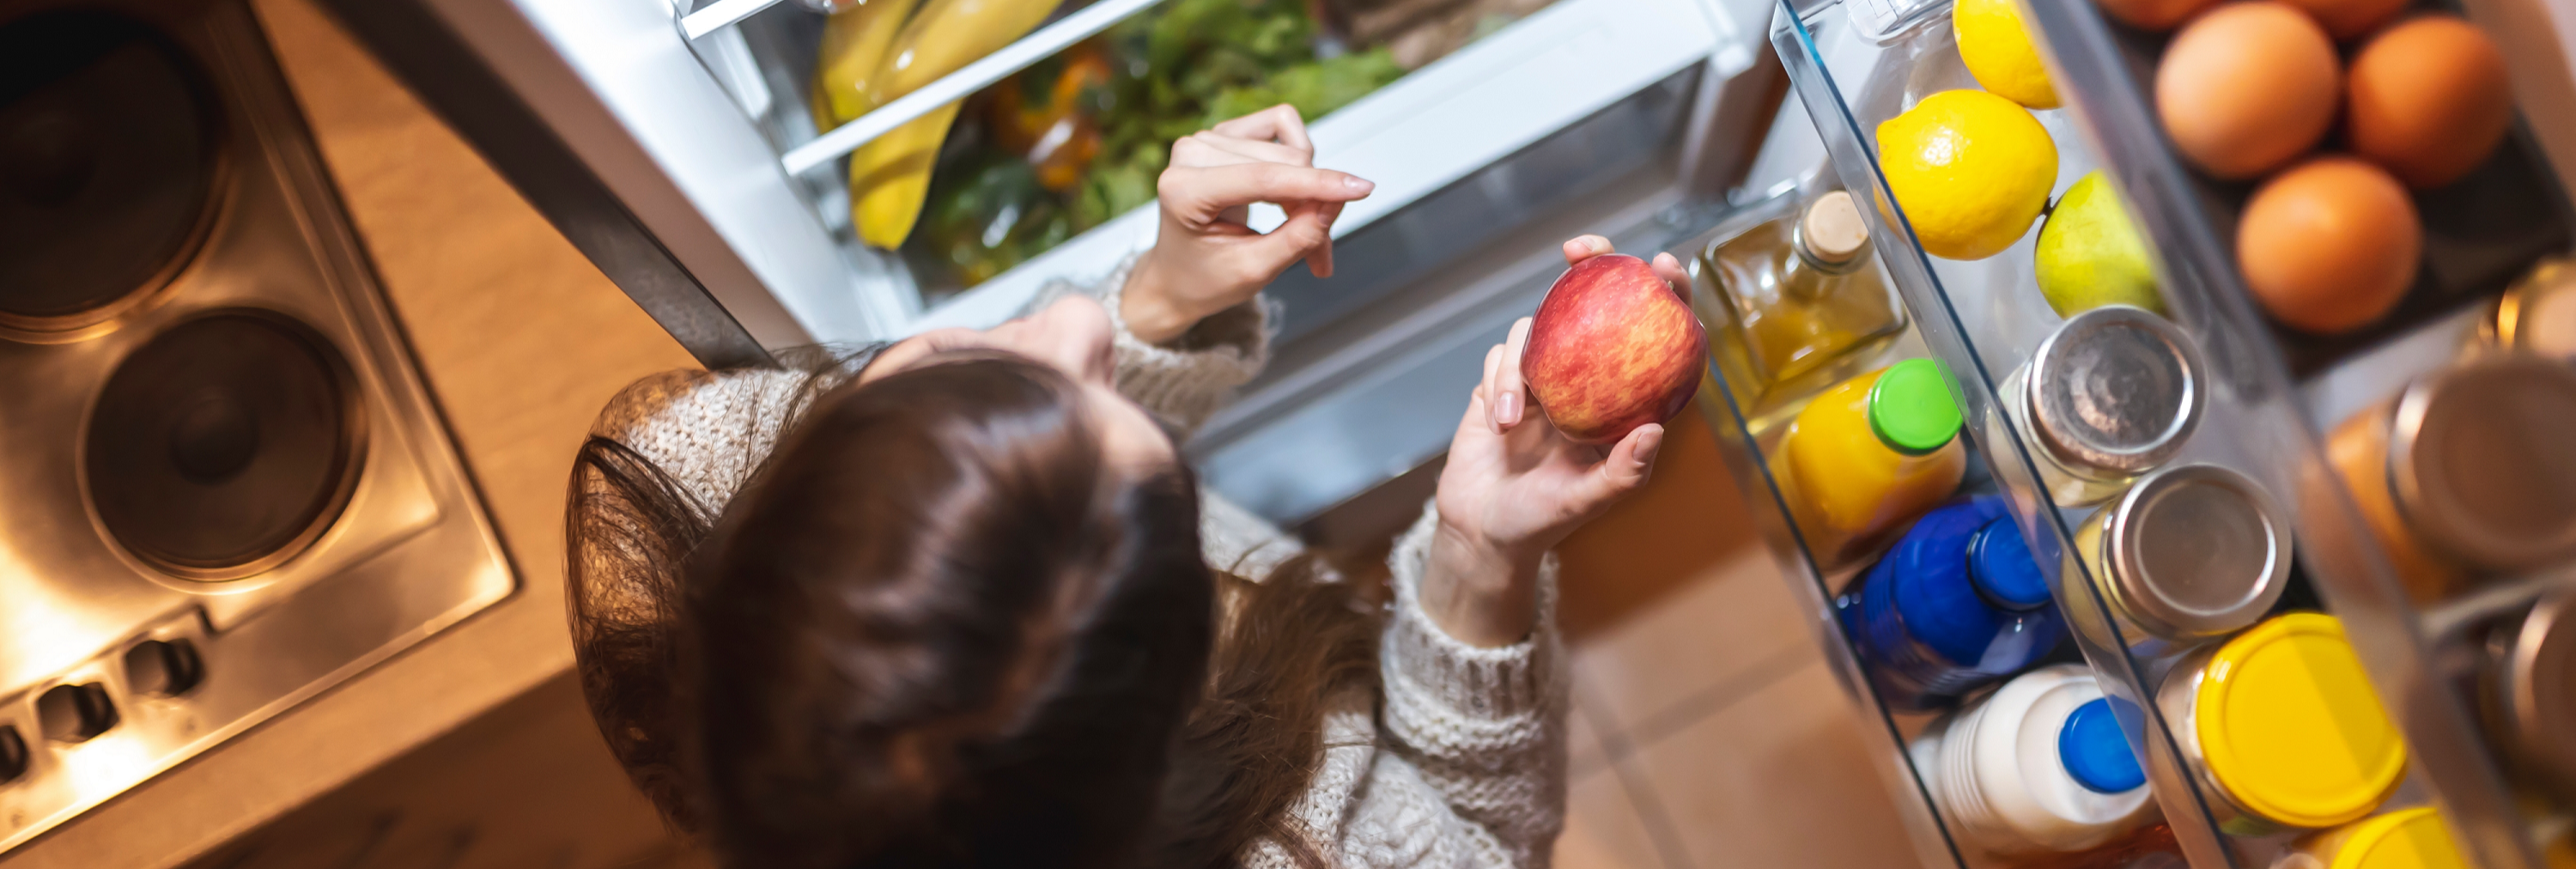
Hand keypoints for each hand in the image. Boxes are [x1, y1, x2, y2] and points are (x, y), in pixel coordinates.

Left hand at [1122, 105, 1374, 343]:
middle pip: (1283, 162)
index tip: (1363, 190)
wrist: (1177, 277)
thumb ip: (1300, 237)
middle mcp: (1191, 154)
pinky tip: (1290, 197)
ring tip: (1302, 232)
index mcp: (1182, 191)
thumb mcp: (1256, 271)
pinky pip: (1284, 128)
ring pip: (1290, 147)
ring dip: (1308, 191)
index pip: (1262, 178)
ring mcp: (1207, 138)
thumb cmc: (1207, 278)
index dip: (1316, 184)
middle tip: (1317, 254)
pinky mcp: (1225, 133)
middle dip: (1312, 205)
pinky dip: (1299, 166)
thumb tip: (1340, 199)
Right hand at [1420, 235, 1680, 646]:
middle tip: (1579, 252)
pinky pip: (1500, 358)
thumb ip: (1623, 473)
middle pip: (1590, 306)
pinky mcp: (1499, 383)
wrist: (1482, 533)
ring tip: (1512, 423)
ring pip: (1533, 332)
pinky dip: (1498, 385)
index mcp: (1619, 402)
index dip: (1664, 294)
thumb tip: (1654, 429)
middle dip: (1588, 269)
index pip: (1652, 336)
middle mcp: (1584, 382)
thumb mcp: (1587, 503)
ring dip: (1519, 371)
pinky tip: (1498, 425)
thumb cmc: (1543, 522)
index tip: (1660, 266)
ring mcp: (1541, 379)